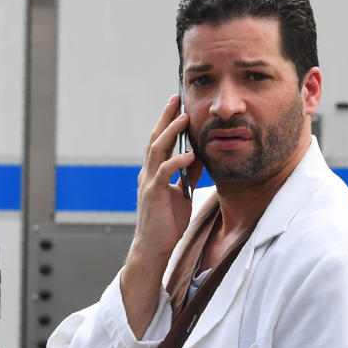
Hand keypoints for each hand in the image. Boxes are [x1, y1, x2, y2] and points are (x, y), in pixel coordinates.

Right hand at [131, 94, 204, 262]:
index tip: (177, 104)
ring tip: (184, 119)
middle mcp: (148, 174)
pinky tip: (190, 155)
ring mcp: (149, 183)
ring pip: (157, 151)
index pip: (159, 141)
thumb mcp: (182, 194)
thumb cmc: (167, 224)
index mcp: (153, 172)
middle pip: (155, 139)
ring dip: (171, 134)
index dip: (167, 121)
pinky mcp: (153, 195)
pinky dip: (177, 162)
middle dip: (166, 118)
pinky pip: (164, 173)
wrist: (154, 248)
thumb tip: (199, 157)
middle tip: (176, 99)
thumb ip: (187, 175)